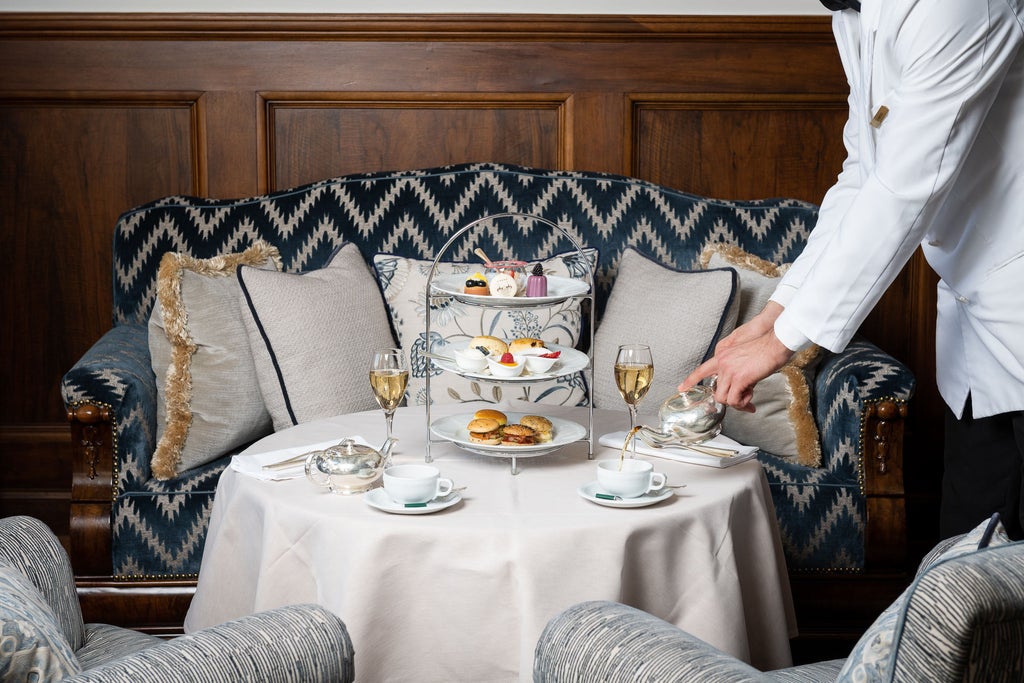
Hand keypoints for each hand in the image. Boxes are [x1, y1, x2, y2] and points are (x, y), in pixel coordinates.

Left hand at [678, 303, 792, 412]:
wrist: (775, 342)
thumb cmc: (764, 347)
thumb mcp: (743, 355)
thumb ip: (736, 367)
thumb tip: (740, 382)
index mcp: (722, 356)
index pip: (701, 370)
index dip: (690, 380)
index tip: (681, 389)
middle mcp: (722, 363)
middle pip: (717, 391)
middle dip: (730, 399)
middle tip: (744, 399)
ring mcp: (729, 371)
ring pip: (724, 398)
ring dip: (737, 402)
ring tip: (749, 396)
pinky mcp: (739, 378)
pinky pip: (734, 400)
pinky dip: (743, 403)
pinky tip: (751, 397)